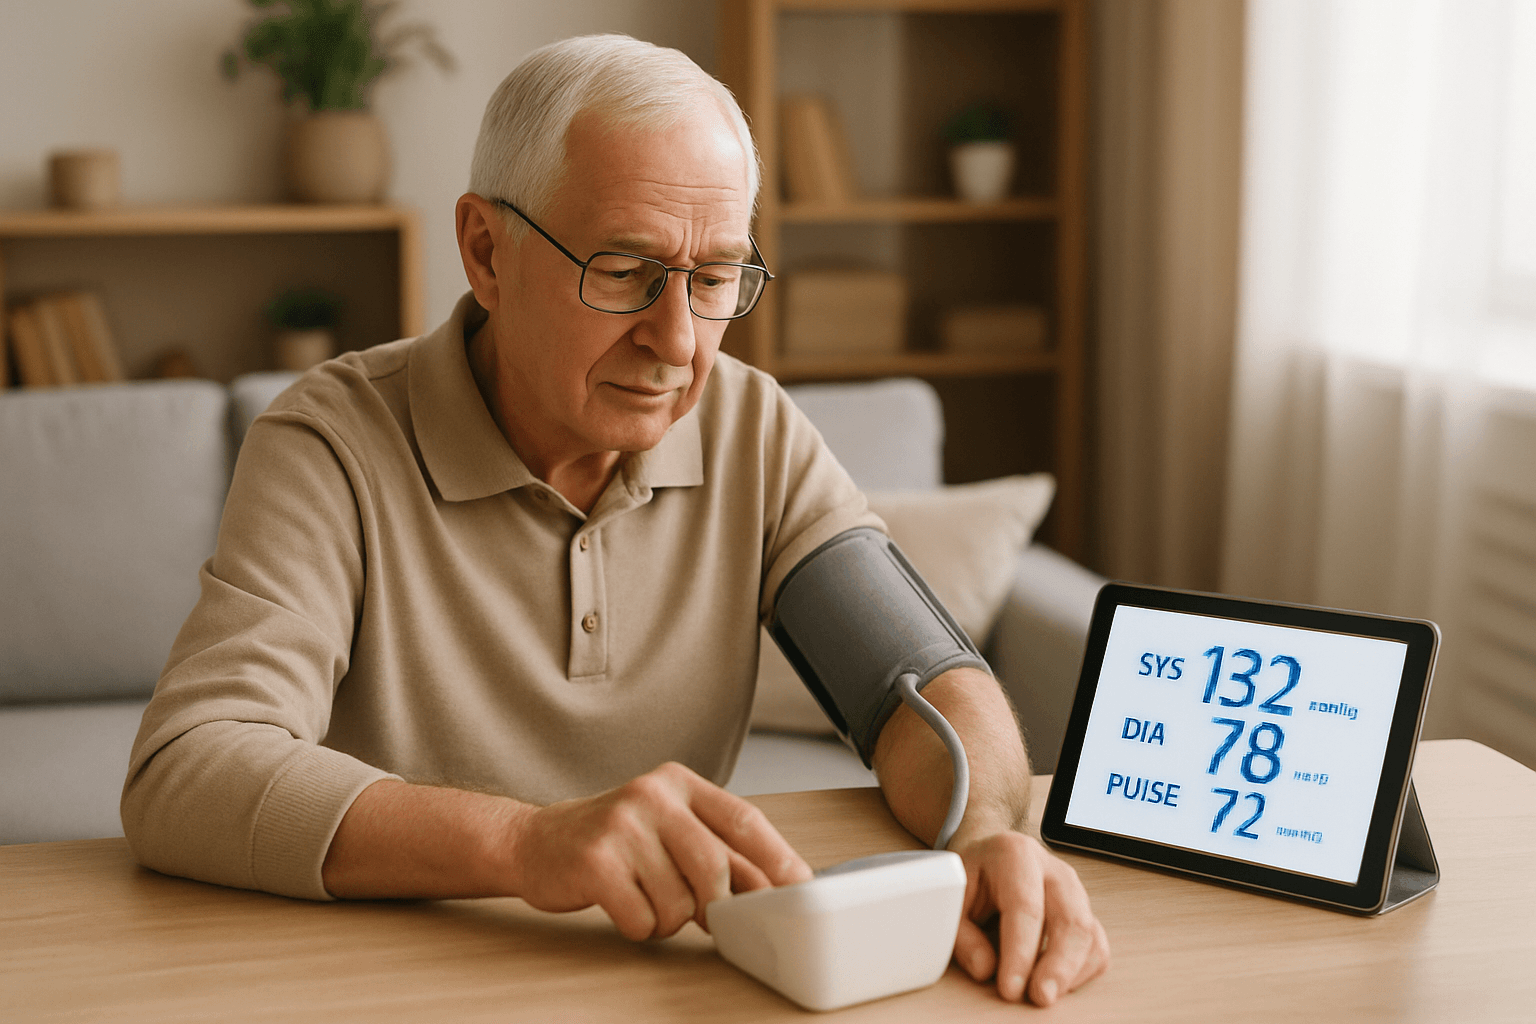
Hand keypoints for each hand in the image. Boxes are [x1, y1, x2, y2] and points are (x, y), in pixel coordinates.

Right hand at [507, 762, 812, 940]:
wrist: (534, 841)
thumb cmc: (613, 841)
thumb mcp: (668, 831)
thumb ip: (717, 851)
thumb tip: (777, 888)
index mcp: (678, 783)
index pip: (743, 819)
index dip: (776, 858)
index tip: (800, 888)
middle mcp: (652, 795)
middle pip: (714, 866)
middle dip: (718, 906)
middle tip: (710, 919)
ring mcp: (622, 825)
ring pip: (679, 900)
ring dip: (670, 920)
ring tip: (649, 903)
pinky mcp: (595, 860)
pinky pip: (642, 917)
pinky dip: (641, 927)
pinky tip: (625, 907)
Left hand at [950, 830, 1109, 1005]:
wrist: (989, 859)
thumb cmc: (972, 878)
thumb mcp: (953, 897)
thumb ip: (962, 934)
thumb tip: (984, 969)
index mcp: (1015, 855)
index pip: (1025, 907)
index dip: (1019, 952)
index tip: (1010, 987)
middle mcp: (1053, 870)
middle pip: (1071, 919)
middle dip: (1058, 966)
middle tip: (1039, 997)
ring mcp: (1074, 890)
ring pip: (1089, 934)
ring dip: (1071, 972)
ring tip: (1044, 995)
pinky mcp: (1085, 912)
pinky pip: (1096, 946)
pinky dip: (1081, 972)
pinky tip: (1057, 985)